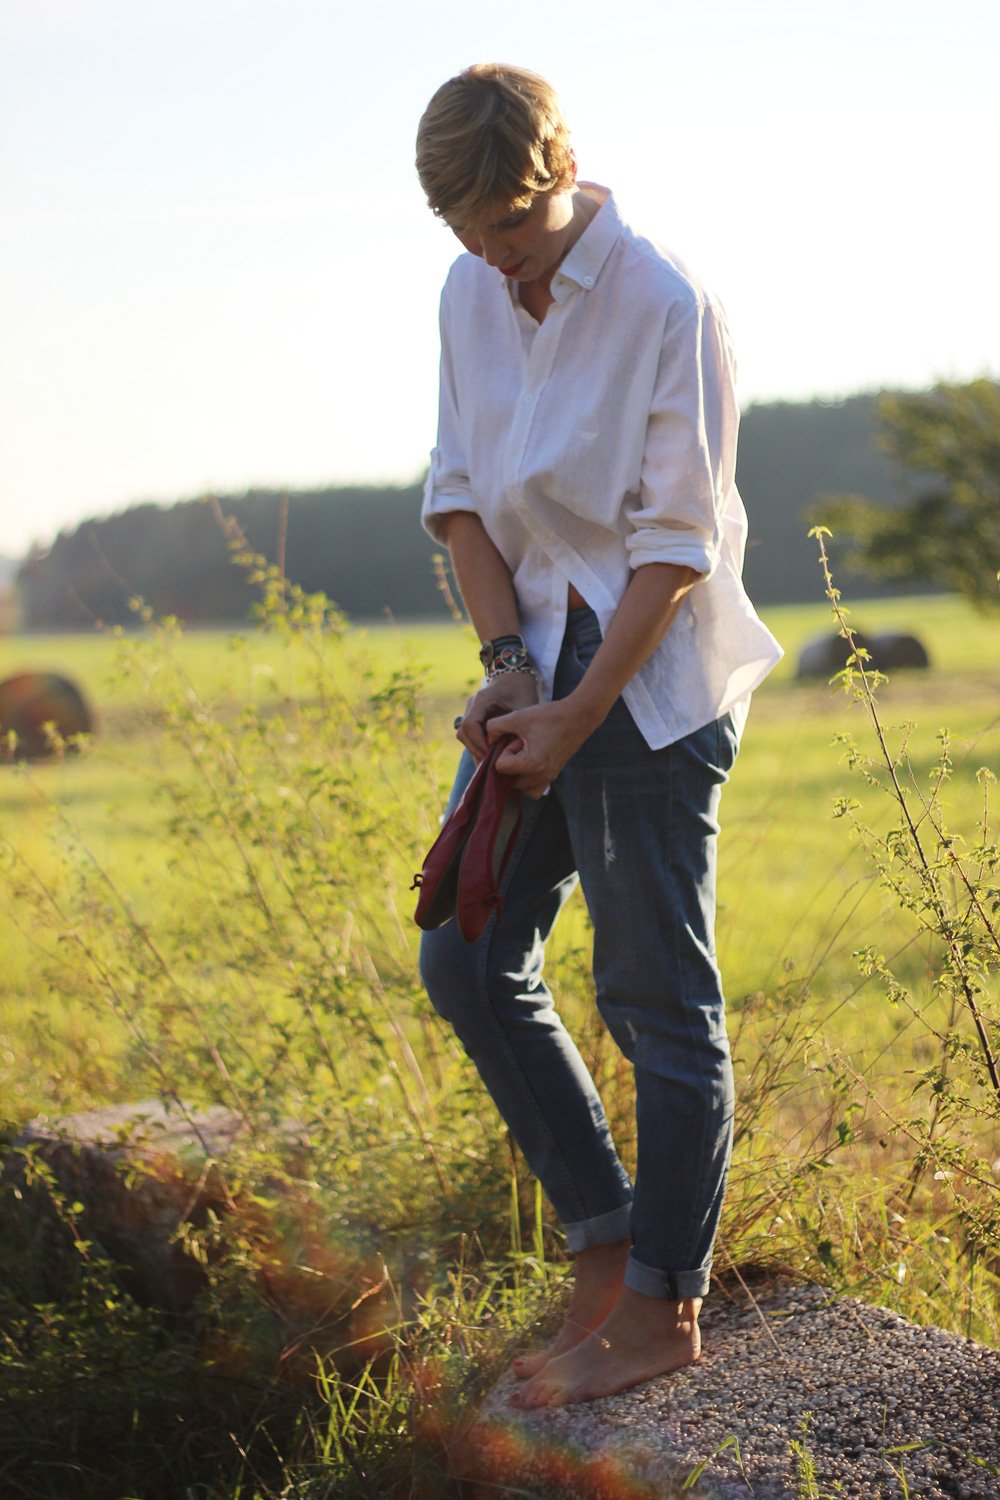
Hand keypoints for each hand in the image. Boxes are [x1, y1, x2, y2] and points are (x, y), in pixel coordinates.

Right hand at [455, 671, 538, 761]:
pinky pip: (470, 734)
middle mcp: (472, 704)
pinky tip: (490, 756)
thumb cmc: (522, 690)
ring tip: (490, 762)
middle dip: (475, 750)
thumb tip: (509, 753)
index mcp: (482, 699)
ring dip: (475, 749)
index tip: (492, 755)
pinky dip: (478, 745)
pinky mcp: (474, 716)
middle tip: (490, 765)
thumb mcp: (525, 708)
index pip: (470, 726)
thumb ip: (516, 727)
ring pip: (463, 735)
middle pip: (463, 732)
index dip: (478, 743)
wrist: (516, 676)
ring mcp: (470, 710)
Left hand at [486, 696, 600, 797]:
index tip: (516, 738)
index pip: (500, 767)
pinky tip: (528, 760)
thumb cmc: (550, 715)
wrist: (580, 716)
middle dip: (508, 763)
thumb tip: (486, 738)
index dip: (503, 750)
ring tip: (522, 753)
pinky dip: (525, 779)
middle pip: (507, 781)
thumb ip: (495, 727)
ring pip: (518, 788)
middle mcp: (540, 777)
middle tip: (519, 745)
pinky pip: (532, 789)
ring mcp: (548, 779)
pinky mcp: (552, 776)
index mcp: (531, 764)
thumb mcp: (518, 717)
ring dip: (514, 773)